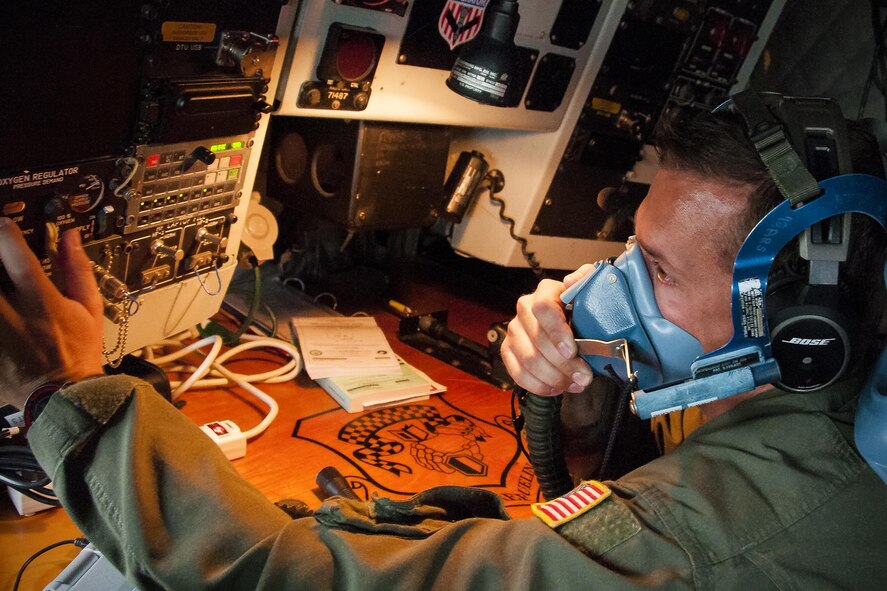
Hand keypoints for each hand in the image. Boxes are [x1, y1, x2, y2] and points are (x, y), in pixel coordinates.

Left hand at [0, 219, 103, 407]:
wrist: (63, 396)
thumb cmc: (79, 351)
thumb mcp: (90, 309)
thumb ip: (78, 270)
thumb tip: (70, 238)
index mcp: (40, 298)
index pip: (12, 247)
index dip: (5, 231)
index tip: (5, 229)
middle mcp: (10, 311)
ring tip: (1, 288)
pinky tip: (2, 319)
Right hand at [500, 265, 595, 395]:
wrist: (570, 324)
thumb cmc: (581, 311)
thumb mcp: (590, 291)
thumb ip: (585, 280)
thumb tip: (571, 281)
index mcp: (544, 292)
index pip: (543, 308)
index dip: (557, 331)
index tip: (573, 350)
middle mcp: (524, 309)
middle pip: (537, 340)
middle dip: (563, 364)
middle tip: (584, 377)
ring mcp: (514, 331)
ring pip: (528, 360)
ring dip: (554, 378)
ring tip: (575, 384)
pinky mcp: (508, 351)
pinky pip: (518, 374)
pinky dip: (539, 385)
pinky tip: (557, 388)